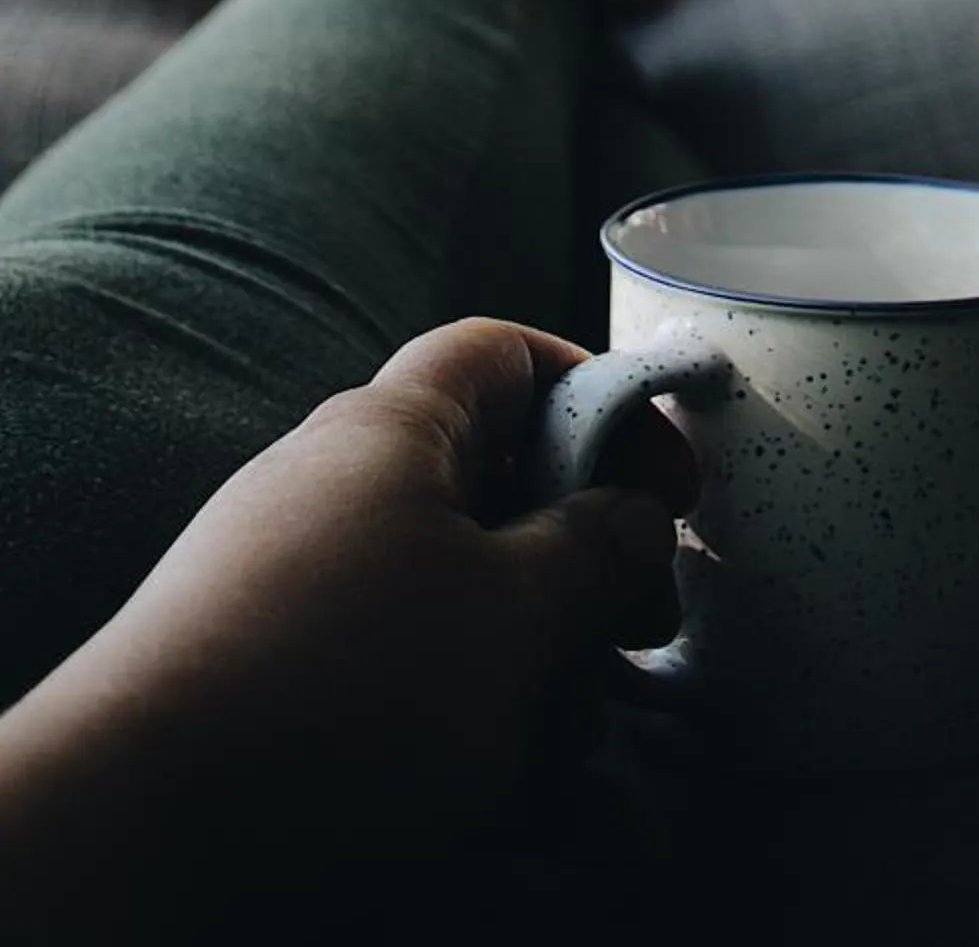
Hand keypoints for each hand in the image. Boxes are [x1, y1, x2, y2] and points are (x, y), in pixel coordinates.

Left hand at [0, 319, 693, 917]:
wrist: (140, 804)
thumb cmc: (346, 682)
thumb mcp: (514, 616)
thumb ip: (593, 552)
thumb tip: (635, 518)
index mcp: (391, 425)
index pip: (503, 351)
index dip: (595, 390)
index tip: (661, 472)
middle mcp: (327, 470)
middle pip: (481, 466)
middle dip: (573, 540)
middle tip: (636, 616)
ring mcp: (280, 559)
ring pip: (438, 565)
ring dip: (518, 626)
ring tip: (567, 712)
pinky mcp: (251, 646)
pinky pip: (377, 634)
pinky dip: (444, 679)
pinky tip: (479, 756)